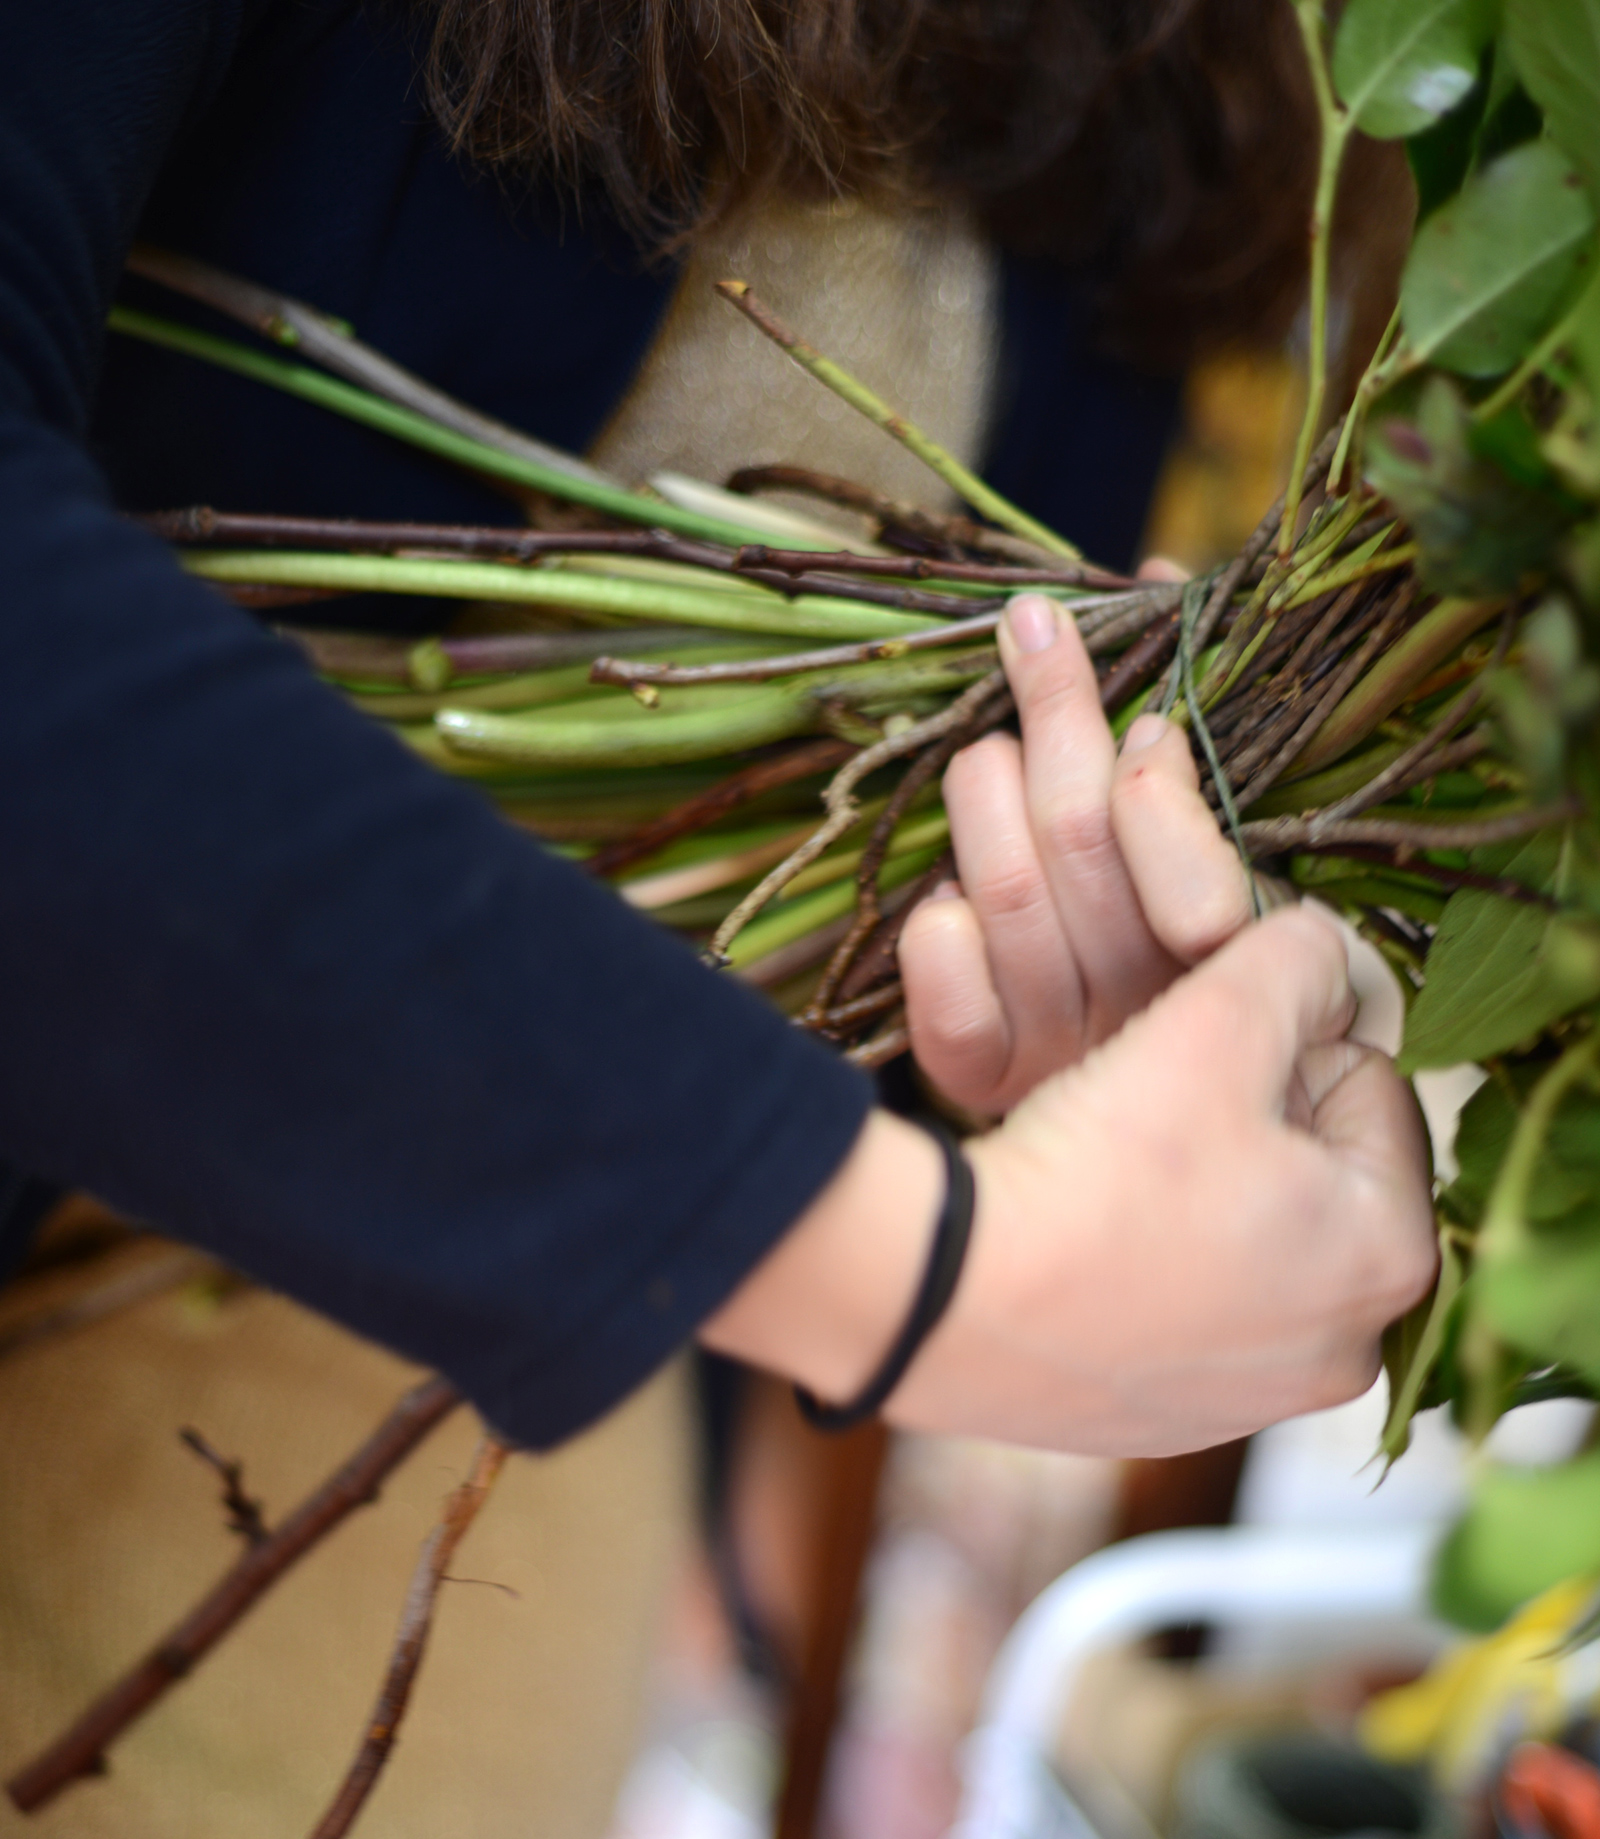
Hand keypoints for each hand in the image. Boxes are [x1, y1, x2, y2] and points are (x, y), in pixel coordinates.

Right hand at [703, 907, 1436, 1456]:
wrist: (950, 1296)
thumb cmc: (1104, 1166)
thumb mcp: (1216, 1024)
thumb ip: (1298, 964)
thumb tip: (1325, 951)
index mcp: (1390, 1258)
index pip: (1370, 1091)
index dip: (1282, 1044)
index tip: (1196, 1054)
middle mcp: (1342, 1352)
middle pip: (1311, 1175)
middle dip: (1248, 1124)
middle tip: (1153, 1102)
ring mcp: (1250, 1400)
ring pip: (1245, 1243)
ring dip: (1197, 1194)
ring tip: (1110, 1166)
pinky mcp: (1164, 1423)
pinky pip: (1179, 1313)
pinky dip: (1143, 1267)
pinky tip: (1080, 1238)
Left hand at [898, 588, 1252, 1115]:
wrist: (1148, 1097)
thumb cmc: (1192, 929)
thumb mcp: (1228, 827)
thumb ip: (1194, 719)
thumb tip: (1155, 570)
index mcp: (1232, 962)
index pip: (1201, 896)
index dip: (1158, 792)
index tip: (1153, 723)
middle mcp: (1151, 1012)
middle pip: (1082, 846)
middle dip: (1055, 715)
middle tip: (1034, 631)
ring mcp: (1066, 1052)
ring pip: (1005, 896)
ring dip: (984, 795)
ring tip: (989, 750)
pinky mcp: (985, 1081)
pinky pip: (949, 1002)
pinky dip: (938, 932)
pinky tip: (947, 898)